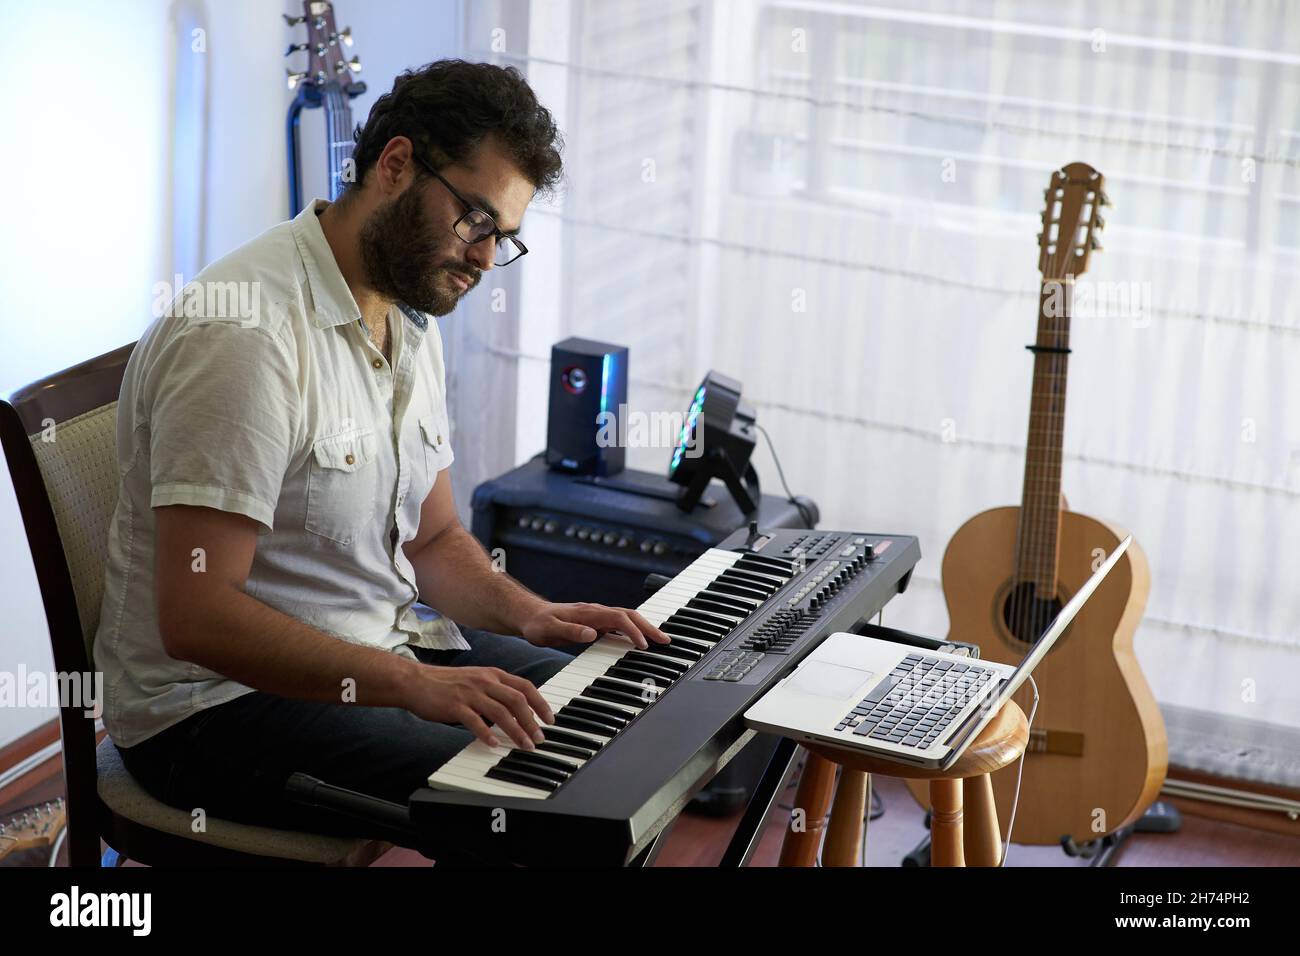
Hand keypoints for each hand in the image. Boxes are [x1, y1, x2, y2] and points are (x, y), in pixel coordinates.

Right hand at [403, 663, 554, 749]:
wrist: (416, 681)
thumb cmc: (447, 683)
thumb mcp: (477, 680)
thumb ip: (498, 691)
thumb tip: (520, 709)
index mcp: (493, 674)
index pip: (525, 686)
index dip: (540, 703)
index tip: (549, 719)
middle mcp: (485, 681)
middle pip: (517, 700)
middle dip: (532, 721)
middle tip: (539, 738)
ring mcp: (470, 693)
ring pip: (501, 712)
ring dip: (516, 731)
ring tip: (524, 745)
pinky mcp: (455, 706)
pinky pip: (476, 721)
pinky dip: (487, 734)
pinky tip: (493, 745)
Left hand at [519, 601, 670, 649]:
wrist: (529, 616)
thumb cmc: (538, 624)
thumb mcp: (549, 629)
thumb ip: (570, 631)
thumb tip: (592, 633)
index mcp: (588, 613)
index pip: (618, 618)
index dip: (632, 631)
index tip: (643, 645)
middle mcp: (596, 612)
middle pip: (629, 615)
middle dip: (649, 627)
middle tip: (665, 641)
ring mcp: (597, 616)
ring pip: (627, 618)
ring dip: (645, 627)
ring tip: (659, 640)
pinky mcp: (595, 622)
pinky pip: (620, 624)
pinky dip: (634, 630)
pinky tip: (639, 640)